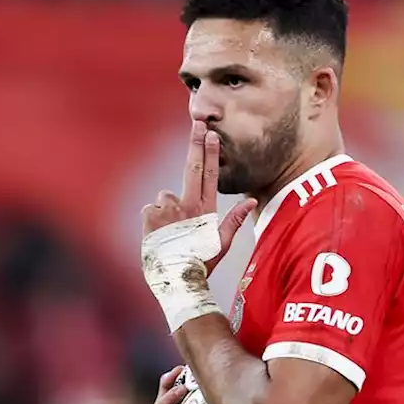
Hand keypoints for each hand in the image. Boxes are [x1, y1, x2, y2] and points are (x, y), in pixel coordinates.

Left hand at [141, 120, 255, 274]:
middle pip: (192, 168)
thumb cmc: (201, 263)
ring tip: (171, 231)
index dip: (211, 153)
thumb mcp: (221, 243)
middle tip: (199, 123)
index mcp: (205, 211)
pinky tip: (159, 235)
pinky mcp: (151, 216)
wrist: (177, 280)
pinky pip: (151, 209)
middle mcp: (188, 205)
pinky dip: (153, 219)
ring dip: (167, 208)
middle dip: (196, 144)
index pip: (210, 175)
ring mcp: (169, 210)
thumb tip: (253, 200)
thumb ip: (234, 219)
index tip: (211, 134)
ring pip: (165, 197)